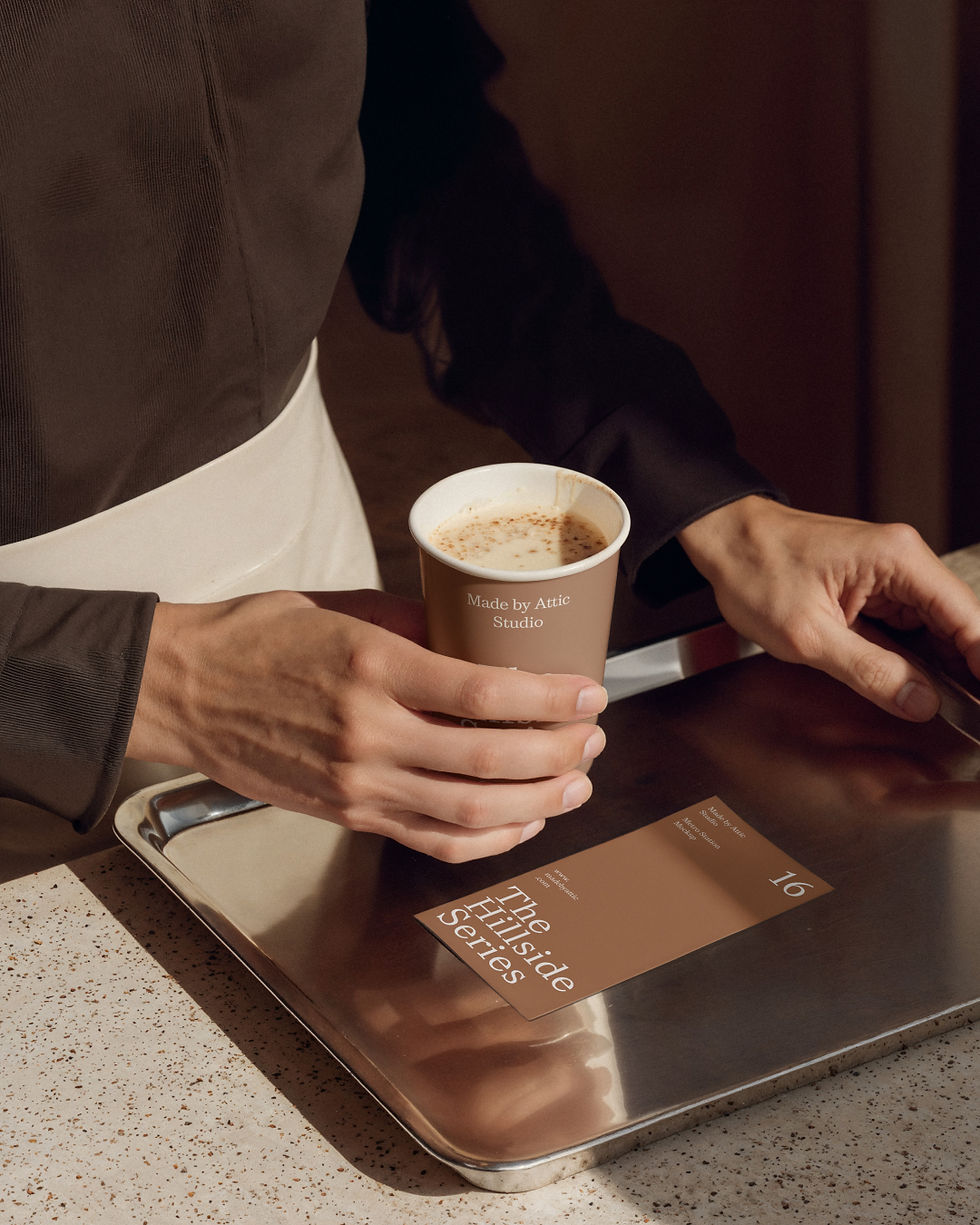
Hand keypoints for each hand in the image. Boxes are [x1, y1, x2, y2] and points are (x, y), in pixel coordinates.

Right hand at [126, 589, 606, 861]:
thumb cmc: (257, 639)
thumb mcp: (341, 607)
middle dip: (559, 754)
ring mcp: (358, 783)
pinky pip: (432, 840)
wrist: (184, 691)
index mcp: (374, 668)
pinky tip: (520, 825)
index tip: (589, 692)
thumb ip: (415, 623)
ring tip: (575, 785)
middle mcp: (370, 733)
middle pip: (490, 760)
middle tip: (593, 740)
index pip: (486, 692)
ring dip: (537, 804)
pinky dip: (488, 841)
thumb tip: (478, 635)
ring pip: (471, 812)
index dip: (552, 698)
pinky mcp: (348, 813)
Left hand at [678, 496, 979, 720]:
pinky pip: (908, 623)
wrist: (722, 540)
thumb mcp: (808, 636)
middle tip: (968, 716)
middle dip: (966, 671)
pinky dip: (915, 654)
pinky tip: (917, 685)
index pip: (967, 618)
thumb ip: (870, 672)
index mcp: (898, 560)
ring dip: (942, 666)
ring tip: (951, 709)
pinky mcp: (872, 582)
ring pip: (935, 626)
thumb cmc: (754, 570)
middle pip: (958, 623)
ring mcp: (889, 570)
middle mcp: (903, 558)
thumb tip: (921, 702)